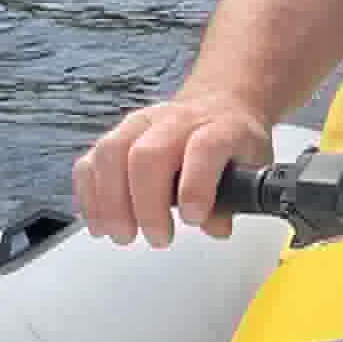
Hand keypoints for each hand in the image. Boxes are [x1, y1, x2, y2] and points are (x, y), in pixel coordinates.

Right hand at [72, 93, 271, 247]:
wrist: (220, 104)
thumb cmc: (234, 139)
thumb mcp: (254, 165)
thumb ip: (238, 199)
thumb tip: (216, 226)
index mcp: (219, 127)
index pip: (205, 148)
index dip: (196, 186)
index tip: (193, 218)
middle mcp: (177, 121)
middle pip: (149, 154)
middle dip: (147, 204)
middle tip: (158, 237)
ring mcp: (142, 124)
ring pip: (112, 152)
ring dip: (111, 202)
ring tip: (123, 234)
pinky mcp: (117, 134)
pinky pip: (90, 159)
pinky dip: (89, 194)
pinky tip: (98, 221)